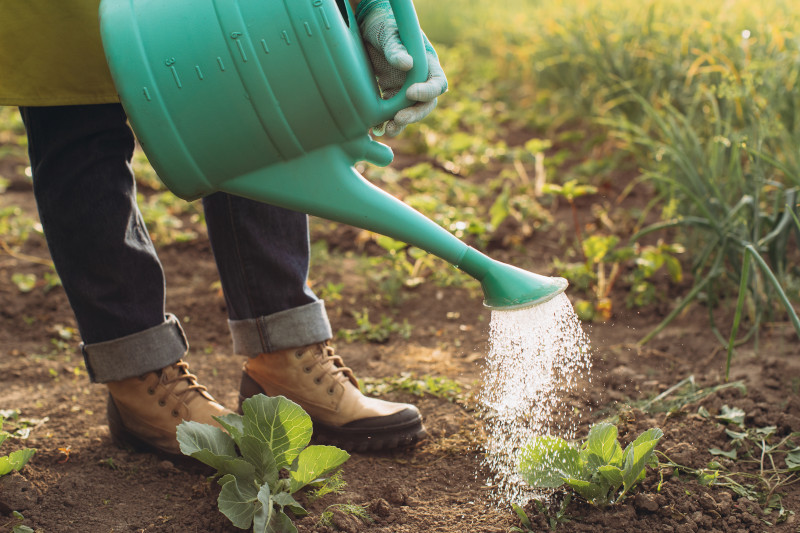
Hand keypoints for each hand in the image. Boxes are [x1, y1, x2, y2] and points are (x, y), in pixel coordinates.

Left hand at [356, 0, 447, 136]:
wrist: (367, 27)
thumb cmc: (383, 25)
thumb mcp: (389, 33)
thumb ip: (397, 48)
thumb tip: (408, 64)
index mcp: (427, 63)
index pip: (437, 83)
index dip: (427, 91)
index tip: (410, 92)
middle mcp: (419, 79)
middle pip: (425, 104)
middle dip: (414, 114)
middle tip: (399, 119)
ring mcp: (405, 88)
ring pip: (409, 111)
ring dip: (400, 123)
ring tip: (388, 130)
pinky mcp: (390, 94)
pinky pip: (392, 112)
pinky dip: (386, 122)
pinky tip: (377, 129)